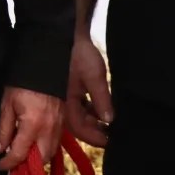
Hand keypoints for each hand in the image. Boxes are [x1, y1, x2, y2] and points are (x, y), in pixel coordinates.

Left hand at [0, 87, 62, 171]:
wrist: (44, 65)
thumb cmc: (22, 84)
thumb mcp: (7, 105)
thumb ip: (4, 129)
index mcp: (32, 125)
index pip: (19, 153)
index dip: (8, 163)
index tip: (0, 166)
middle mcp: (48, 130)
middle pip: (40, 160)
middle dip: (28, 166)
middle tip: (15, 163)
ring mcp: (59, 126)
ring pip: (51, 153)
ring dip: (38, 158)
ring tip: (25, 154)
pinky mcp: (64, 122)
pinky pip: (56, 143)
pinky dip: (46, 148)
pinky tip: (36, 144)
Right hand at [64, 33, 112, 147]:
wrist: (65, 33)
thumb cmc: (79, 54)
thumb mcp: (94, 77)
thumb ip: (102, 100)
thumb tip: (109, 121)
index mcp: (66, 104)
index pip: (81, 129)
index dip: (96, 138)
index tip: (111, 141)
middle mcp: (61, 104)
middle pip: (79, 125)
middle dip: (95, 131)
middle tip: (112, 134)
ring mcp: (63, 97)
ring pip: (78, 116)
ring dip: (92, 121)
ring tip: (109, 122)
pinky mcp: (66, 90)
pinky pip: (77, 106)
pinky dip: (89, 110)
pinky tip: (100, 109)